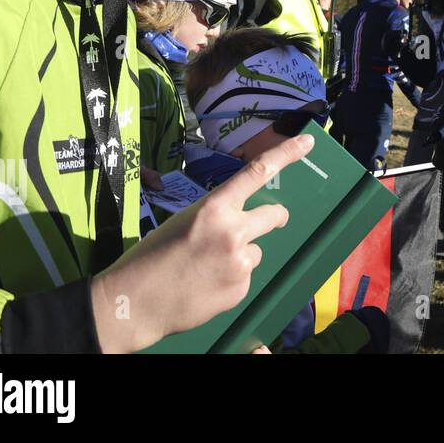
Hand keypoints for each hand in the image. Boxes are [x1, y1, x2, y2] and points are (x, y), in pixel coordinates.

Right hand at [91, 133, 313, 352]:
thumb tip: (239, 217)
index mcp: (215, 208)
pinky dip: (231, 280)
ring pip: (256, 250)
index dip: (287, 154)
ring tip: (208, 268)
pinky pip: (245, 277)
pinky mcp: (241, 288)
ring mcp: (240, 262)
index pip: (257, 172)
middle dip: (274, 217)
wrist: (135, 302)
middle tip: (267, 221)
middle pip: (274, 214)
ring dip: (241, 255)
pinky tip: (206, 287)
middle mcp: (233, 231)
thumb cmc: (152, 257)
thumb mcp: (184, 222)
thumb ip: (216, 215)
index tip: (309, 141)